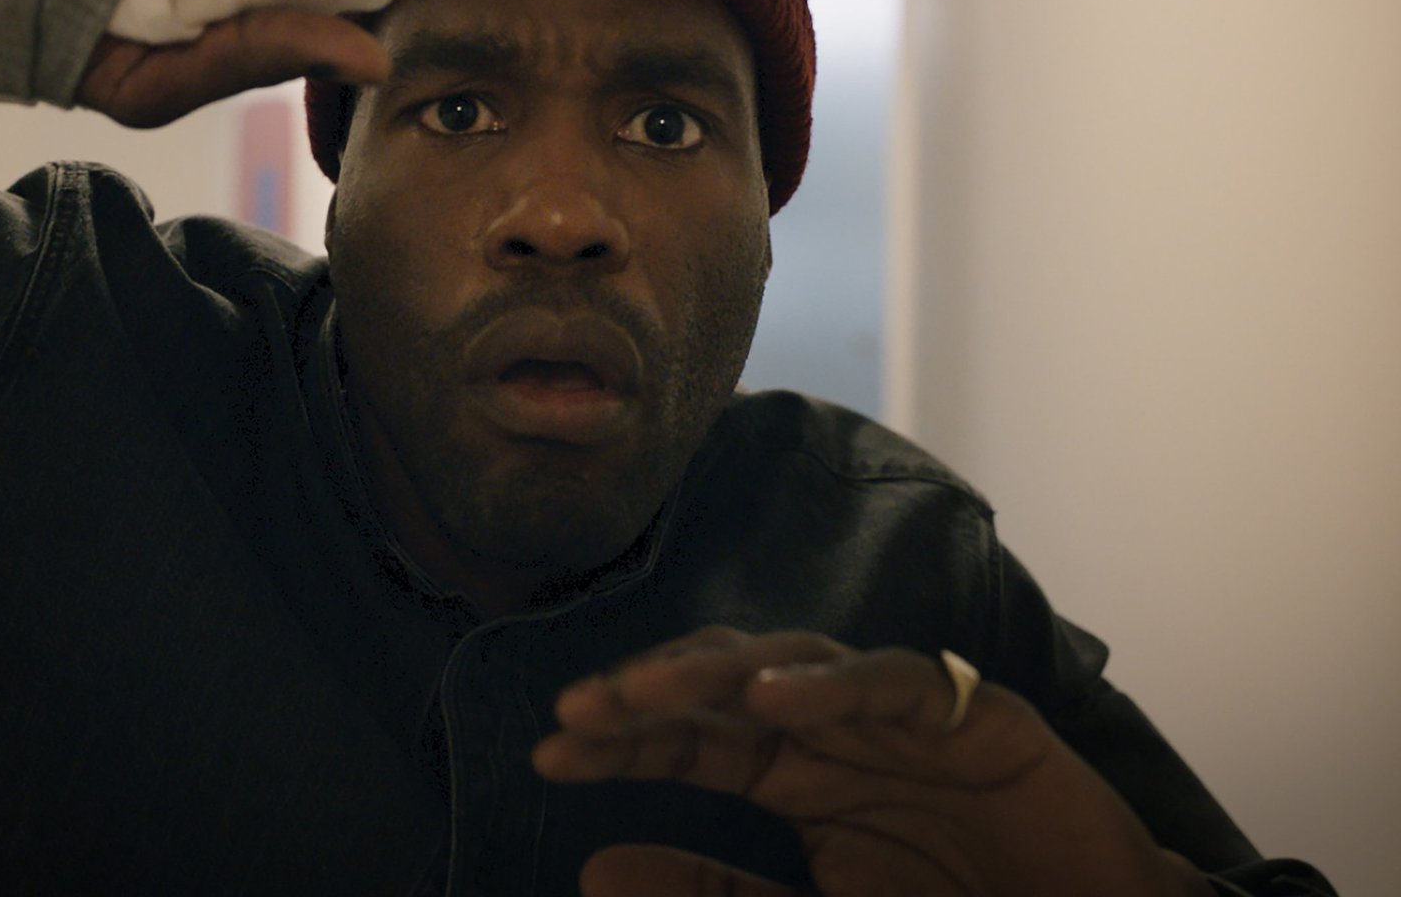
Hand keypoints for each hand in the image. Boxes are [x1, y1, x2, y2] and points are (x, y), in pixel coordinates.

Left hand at [533, 627, 1211, 896]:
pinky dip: (834, 683)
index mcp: (796, 774)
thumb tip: (593, 866)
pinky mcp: (980, 719)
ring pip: (798, 662)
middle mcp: (839, 731)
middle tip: (579, 713)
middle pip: (725, 683)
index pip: (691, 735)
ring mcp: (906, 718)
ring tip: (644, 695)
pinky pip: (898, 681)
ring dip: (717, 671)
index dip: (622, 736)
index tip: (550, 750)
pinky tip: (769, 696)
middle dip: (650, 692)